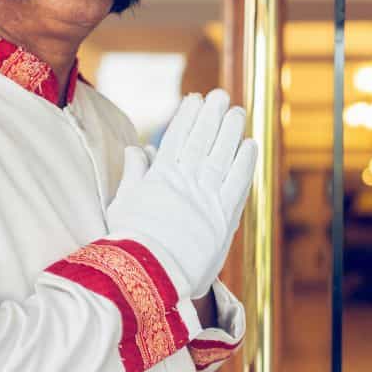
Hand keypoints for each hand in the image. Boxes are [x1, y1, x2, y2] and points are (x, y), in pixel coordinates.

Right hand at [107, 90, 257, 298]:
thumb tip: (138, 147)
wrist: (150, 276)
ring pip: (222, 155)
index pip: (177, 137)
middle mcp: (186, 181)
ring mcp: (207, 197)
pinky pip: (239, 181)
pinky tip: (250, 145)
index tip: (194, 98)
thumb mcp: (122, 204)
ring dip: (230, 131)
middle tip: (220, 95)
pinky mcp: (225, 216)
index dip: (187, 115)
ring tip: (237, 112)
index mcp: (160, 177)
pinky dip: (245, 162)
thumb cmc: (129, 244)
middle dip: (211, 114)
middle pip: (202, 140)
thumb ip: (134, 174)